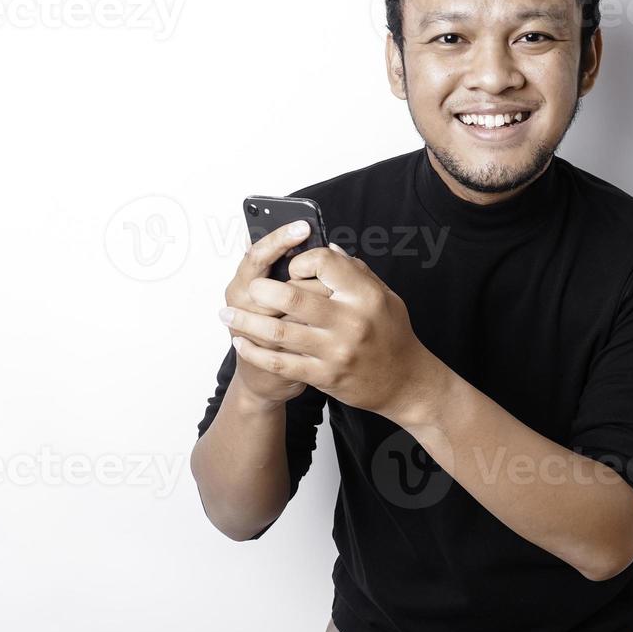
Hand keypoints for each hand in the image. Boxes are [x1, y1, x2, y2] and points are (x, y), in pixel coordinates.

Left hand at [222, 242, 440, 421]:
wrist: (406, 382)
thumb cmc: (393, 335)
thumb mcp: (385, 296)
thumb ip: (355, 273)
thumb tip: (327, 248)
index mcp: (365, 295)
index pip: (324, 262)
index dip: (302, 260)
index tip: (292, 265)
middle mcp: (350, 321)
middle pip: (294, 296)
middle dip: (262, 290)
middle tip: (248, 288)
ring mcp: (335, 351)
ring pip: (279, 331)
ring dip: (246, 321)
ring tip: (226, 314)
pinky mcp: (324, 376)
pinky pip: (280, 363)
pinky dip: (255, 352)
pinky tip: (241, 343)